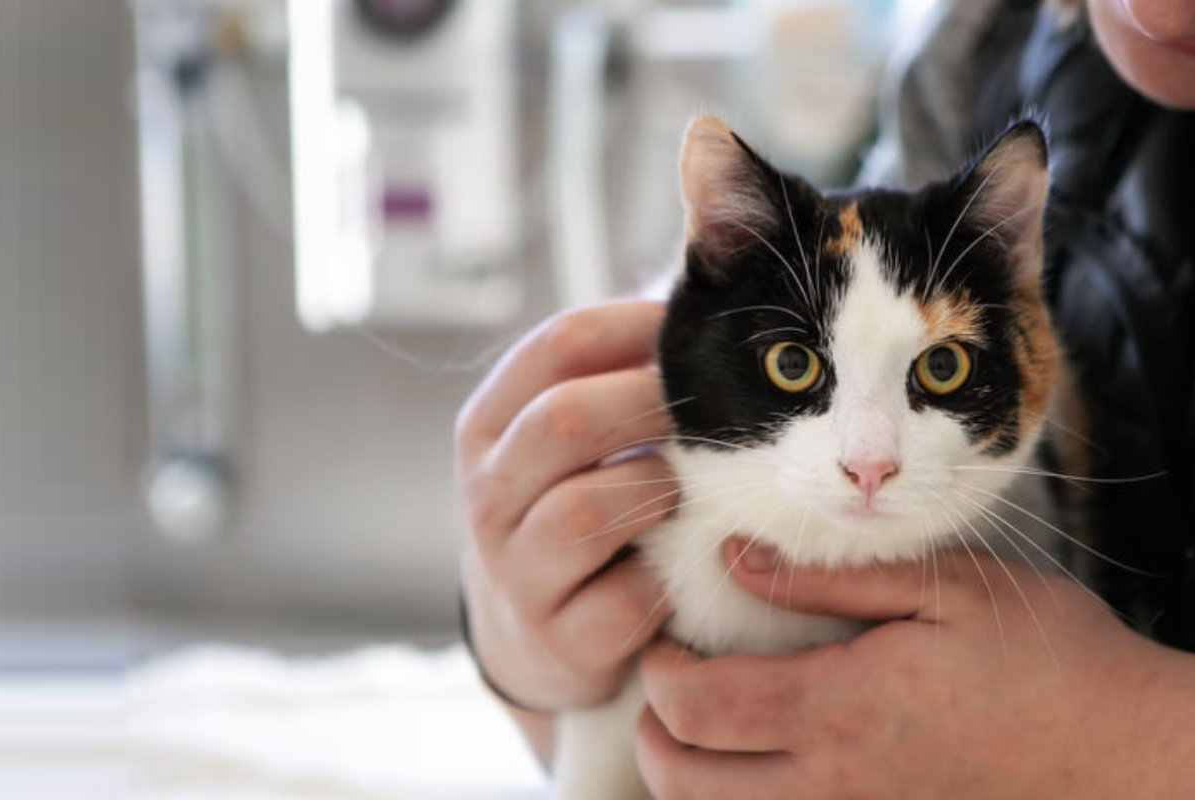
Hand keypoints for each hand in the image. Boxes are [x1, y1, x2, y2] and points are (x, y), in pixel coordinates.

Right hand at [455, 300, 677, 711]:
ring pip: (587, 508)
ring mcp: (515, 571)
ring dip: (655, 492)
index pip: (557, 344)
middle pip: (566, 419)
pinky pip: (627, 598)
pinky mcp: (561, 641)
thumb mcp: (565, 443)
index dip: (638, 326)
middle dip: (651, 404)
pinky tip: (675, 570)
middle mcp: (486, 493)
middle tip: (709, 410)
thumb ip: (613, 376)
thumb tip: (708, 285)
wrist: (533, 638)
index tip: (694, 328)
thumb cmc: (571, 508)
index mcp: (486, 426)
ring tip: (681, 493)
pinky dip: (664, 580)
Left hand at [633, 541, 1194, 798]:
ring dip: (692, 782)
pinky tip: (765, 771)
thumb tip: (736, 559)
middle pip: (686, 784)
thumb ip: (830, 578)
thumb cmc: (1052, 661)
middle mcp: (835, 784)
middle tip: (671, 688)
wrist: (1134, 753)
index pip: (695, 707)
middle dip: (656, 734)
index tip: (671, 639)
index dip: (658, 672)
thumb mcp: (947, 588)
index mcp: (841, 707)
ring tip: (706, 732)